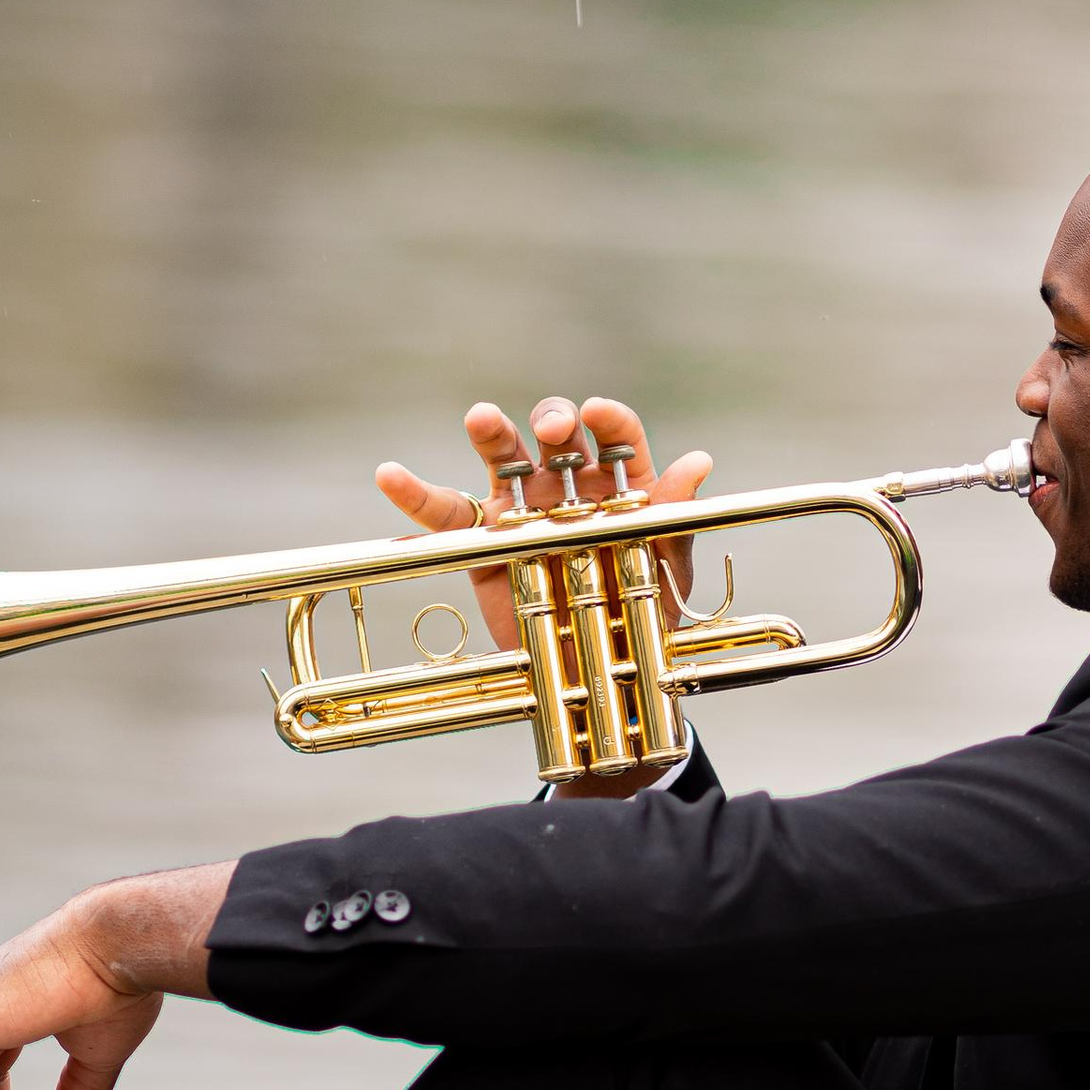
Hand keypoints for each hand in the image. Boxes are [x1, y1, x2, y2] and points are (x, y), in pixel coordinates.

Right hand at [374, 396, 712, 659]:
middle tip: (552, 430)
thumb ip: (676, 515)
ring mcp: (524, 510)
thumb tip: (699, 462)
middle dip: (553, 423)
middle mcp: (570, 488)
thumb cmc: (645, 616)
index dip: (607, 421)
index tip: (598, 416)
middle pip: (556, 437)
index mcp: (622, 485)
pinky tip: (390, 476)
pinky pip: (447, 514)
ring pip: (503, 460)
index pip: (616, 437)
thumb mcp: (668, 568)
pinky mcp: (484, 542)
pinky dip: (416, 496)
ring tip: (482, 418)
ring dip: (491, 433)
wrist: (604, 673)